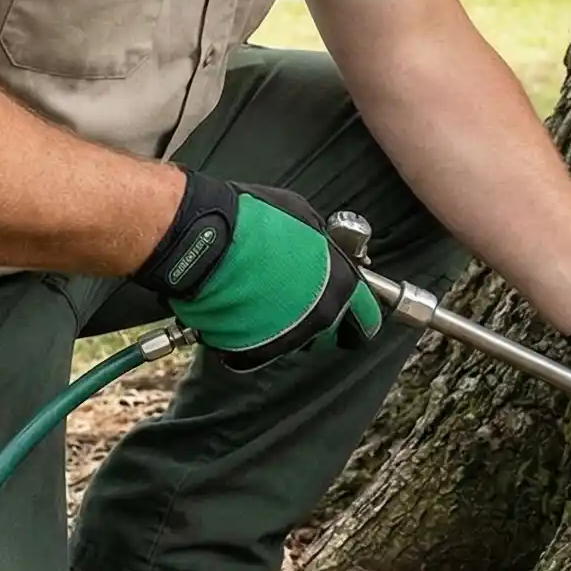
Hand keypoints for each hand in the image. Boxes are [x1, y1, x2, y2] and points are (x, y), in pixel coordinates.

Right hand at [130, 171, 380, 370]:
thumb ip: (322, 246)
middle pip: (331, 334)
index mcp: (338, 288)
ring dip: (286, 326)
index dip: (359, 313)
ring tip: (262, 299)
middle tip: (299, 297)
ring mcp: (284, 340)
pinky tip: (241, 311)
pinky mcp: (250, 353)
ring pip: (296, 342)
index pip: (367, 318)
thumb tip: (324, 253)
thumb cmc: (253, 220)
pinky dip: (253, 335)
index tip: (351, 308)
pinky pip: (260, 349)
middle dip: (322, 320)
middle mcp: (318, 321)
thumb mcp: (304, 217)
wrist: (202, 242)